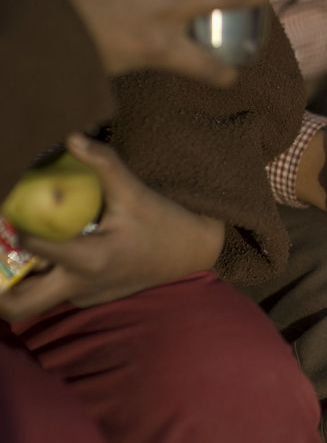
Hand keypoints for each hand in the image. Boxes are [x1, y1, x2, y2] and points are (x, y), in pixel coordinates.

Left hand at [0, 134, 223, 320]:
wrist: (194, 250)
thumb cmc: (164, 221)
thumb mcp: (134, 192)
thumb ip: (103, 164)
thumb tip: (72, 137)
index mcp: (90, 259)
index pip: (32, 248)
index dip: (16, 228)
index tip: (16, 209)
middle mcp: (82, 285)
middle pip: (18, 305)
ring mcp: (85, 296)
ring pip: (34, 301)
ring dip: (20, 281)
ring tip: (18, 250)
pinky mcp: (92, 297)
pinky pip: (56, 292)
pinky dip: (45, 275)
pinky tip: (53, 250)